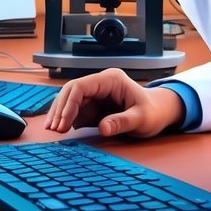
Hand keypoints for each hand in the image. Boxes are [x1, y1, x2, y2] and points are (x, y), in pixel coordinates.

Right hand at [44, 68, 183, 137]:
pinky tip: (59, 130)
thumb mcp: (141, 119)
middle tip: (54, 129)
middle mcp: (100, 84)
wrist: (159, 114)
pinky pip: (75, 110)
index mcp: (111, 80)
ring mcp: (96, 95)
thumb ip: (122, 122)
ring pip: (69, 100)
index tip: (63, 123)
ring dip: (59, 114)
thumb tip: (103, 128)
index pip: (81, 86)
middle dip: (60, 109)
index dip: (68, 104)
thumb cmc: (153, 112)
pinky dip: (65, 119)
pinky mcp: (94, 106)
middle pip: (71, 92)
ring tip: (52, 131)